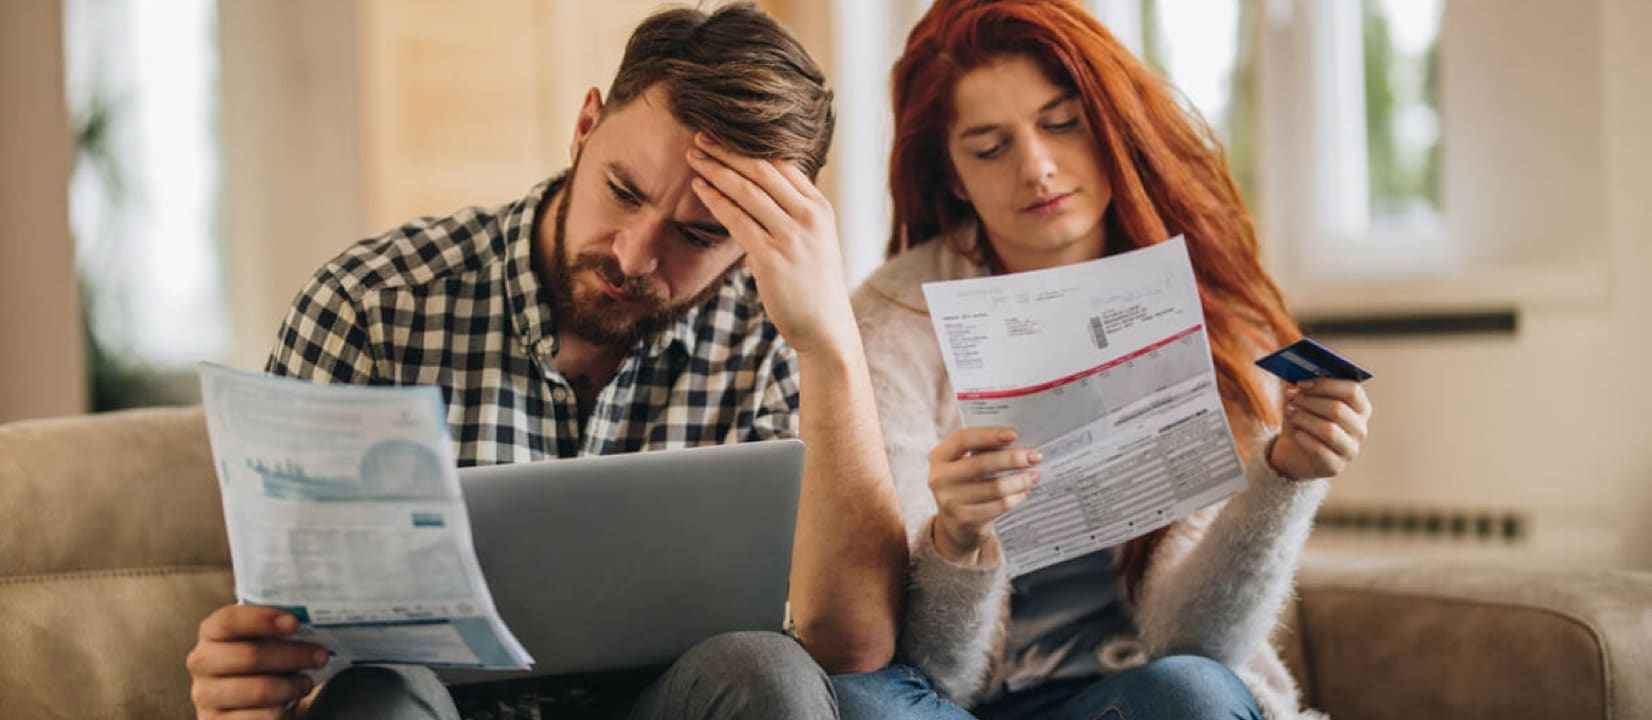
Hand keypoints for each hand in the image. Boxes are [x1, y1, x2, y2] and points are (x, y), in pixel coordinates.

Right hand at [186, 604, 329, 718]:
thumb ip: (278, 627)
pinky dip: (282, 711)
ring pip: (260, 690)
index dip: (263, 620)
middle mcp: (202, 662)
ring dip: (292, 686)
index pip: (229, 621)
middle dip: (293, 655)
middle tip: (321, 656)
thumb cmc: (262, 662)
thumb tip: (309, 618)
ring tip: (306, 683)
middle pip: (251, 656)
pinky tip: (287, 705)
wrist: (248, 702)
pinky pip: (260, 718)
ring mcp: (205, 696)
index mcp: (211, 633)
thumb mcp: (265, 640)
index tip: (295, 623)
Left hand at [686, 134, 856, 356]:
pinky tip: (699, 187)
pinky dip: (715, 200)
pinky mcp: (772, 257)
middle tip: (701, 136)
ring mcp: (792, 236)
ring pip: (747, 190)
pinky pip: (737, 219)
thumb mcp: (814, 241)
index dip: (750, 147)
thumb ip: (792, 216)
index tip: (725, 135)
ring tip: (693, 155)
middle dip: (728, 151)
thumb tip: (759, 196)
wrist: (825, 328)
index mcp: (820, 208)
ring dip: (716, 169)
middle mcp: (809, 216)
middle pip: (762, 170)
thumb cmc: (814, 286)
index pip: (783, 164)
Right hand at [927, 427, 1041, 564]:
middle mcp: (939, 478)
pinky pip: (999, 506)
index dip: (988, 435)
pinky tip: (1024, 492)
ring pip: (995, 487)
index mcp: (939, 456)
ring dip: (1020, 480)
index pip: (962, 439)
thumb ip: (983, 450)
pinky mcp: (964, 520)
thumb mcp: (964, 464)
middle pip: (981, 464)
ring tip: (1034, 475)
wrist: (955, 524)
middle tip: (1035, 457)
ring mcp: (950, 501)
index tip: (1014, 435)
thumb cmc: (967, 483)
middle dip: (1012, 459)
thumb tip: (1018, 441)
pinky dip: (1016, 497)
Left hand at [1268, 378, 1372, 479]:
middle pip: (1338, 409)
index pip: (1352, 391)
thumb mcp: (1301, 398)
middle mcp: (1360, 429)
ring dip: (1305, 418)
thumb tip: (1294, 371)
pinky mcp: (1336, 466)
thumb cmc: (1303, 418)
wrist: (1293, 450)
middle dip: (1310, 401)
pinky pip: (1320, 450)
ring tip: (1291, 413)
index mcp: (1359, 407)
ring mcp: (1350, 449)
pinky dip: (1304, 438)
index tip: (1302, 381)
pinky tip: (1295, 433)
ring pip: (1329, 430)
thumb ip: (1302, 384)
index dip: (1326, 384)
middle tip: (1291, 397)